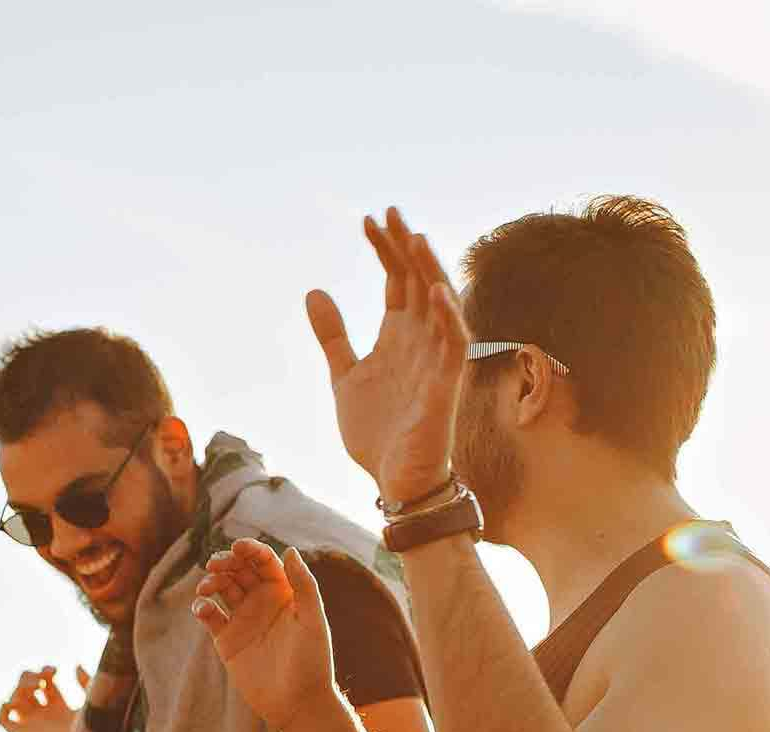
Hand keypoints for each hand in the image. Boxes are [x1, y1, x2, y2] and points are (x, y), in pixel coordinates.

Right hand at [0, 665, 89, 731]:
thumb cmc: (95, 729)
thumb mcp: (92, 699)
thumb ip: (85, 681)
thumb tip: (75, 666)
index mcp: (61, 707)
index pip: (45, 685)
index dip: (46, 672)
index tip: (54, 671)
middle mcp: (44, 715)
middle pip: (27, 689)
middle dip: (30, 677)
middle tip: (41, 678)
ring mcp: (33, 724)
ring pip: (14, 700)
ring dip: (19, 688)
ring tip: (34, 687)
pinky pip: (4, 721)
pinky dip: (4, 709)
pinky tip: (18, 701)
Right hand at [192, 540, 336, 731]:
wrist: (297, 703)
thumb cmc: (312, 662)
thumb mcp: (312, 621)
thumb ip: (304, 585)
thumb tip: (290, 550)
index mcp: (285, 592)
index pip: (264, 561)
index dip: (250, 549)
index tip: (237, 547)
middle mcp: (262, 602)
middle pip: (239, 570)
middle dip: (225, 562)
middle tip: (215, 565)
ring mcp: (243, 620)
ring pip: (221, 589)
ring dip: (211, 581)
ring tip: (206, 587)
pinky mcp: (227, 640)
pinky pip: (210, 616)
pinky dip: (202, 607)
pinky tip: (202, 609)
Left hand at [307, 206, 470, 504]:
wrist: (395, 481)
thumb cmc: (378, 432)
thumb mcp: (344, 376)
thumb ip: (333, 336)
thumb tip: (314, 291)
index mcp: (399, 336)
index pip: (397, 281)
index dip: (385, 250)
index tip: (367, 220)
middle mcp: (422, 341)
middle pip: (418, 282)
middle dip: (405, 248)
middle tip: (389, 212)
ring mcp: (436, 361)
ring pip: (439, 305)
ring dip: (428, 271)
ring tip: (413, 237)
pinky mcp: (446, 387)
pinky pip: (454, 346)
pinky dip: (448, 317)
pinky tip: (436, 291)